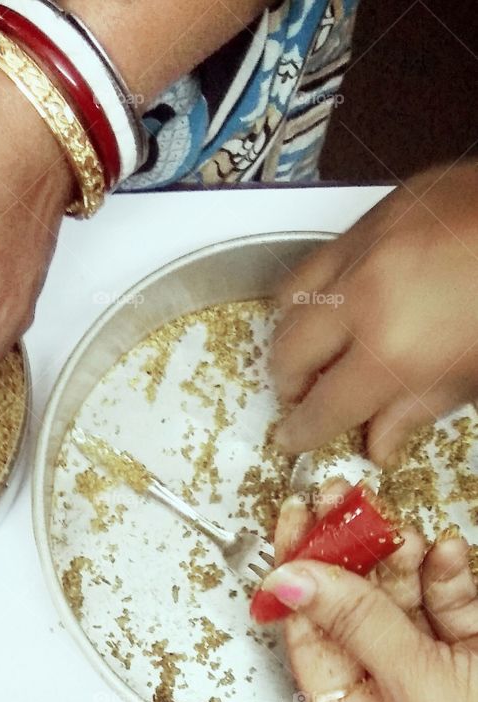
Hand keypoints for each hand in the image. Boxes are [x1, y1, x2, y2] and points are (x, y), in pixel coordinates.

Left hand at [264, 482, 477, 701]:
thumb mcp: (416, 684)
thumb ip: (358, 625)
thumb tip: (291, 582)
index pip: (310, 640)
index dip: (299, 580)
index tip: (294, 525)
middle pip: (352, 616)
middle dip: (348, 558)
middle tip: (337, 502)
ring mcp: (438, 680)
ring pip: (404, 605)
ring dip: (400, 561)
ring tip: (396, 528)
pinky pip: (452, 609)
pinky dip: (447, 577)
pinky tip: (446, 552)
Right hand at [270, 165, 477, 463]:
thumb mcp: (471, 377)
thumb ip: (413, 411)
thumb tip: (375, 440)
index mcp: (391, 351)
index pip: (322, 408)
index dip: (302, 431)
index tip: (294, 438)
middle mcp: (364, 298)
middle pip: (289, 352)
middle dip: (289, 383)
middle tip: (305, 396)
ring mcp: (367, 248)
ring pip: (291, 299)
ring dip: (294, 332)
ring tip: (316, 347)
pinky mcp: (379, 212)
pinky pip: (325, 256)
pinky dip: (323, 286)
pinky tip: (348, 299)